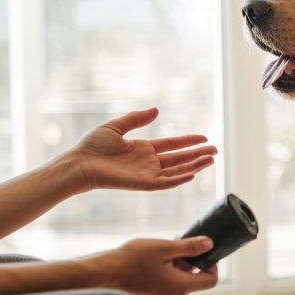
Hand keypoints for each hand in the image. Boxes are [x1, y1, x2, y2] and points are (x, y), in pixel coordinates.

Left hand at [69, 107, 216, 192]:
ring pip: (176, 170)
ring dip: (194, 165)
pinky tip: (192, 174)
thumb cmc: (92, 146)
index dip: (188, 142)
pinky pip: (164, 183)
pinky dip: (178, 179)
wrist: (79, 163)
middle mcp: (148, 162)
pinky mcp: (141, 184)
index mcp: (143, 149)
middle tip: (215, 150)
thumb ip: (136, 119)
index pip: (172, 145)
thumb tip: (157, 110)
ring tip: (211, 160)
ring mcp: (146, 174)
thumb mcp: (116, 126)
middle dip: (197, 154)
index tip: (204, 138)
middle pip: (179, 158)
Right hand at [100, 236, 219, 294]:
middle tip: (176, 244)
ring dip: (176, 265)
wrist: (102, 275)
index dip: (211, 263)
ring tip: (161, 251)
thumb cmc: (131, 260)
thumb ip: (189, 247)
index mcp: (180, 286)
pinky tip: (151, 260)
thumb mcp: (164, 248)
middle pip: (194, 279)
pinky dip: (166, 272)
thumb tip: (209, 243)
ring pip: (179, 281)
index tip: (201, 249)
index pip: (211, 280)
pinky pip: (167, 285)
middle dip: (190, 261)